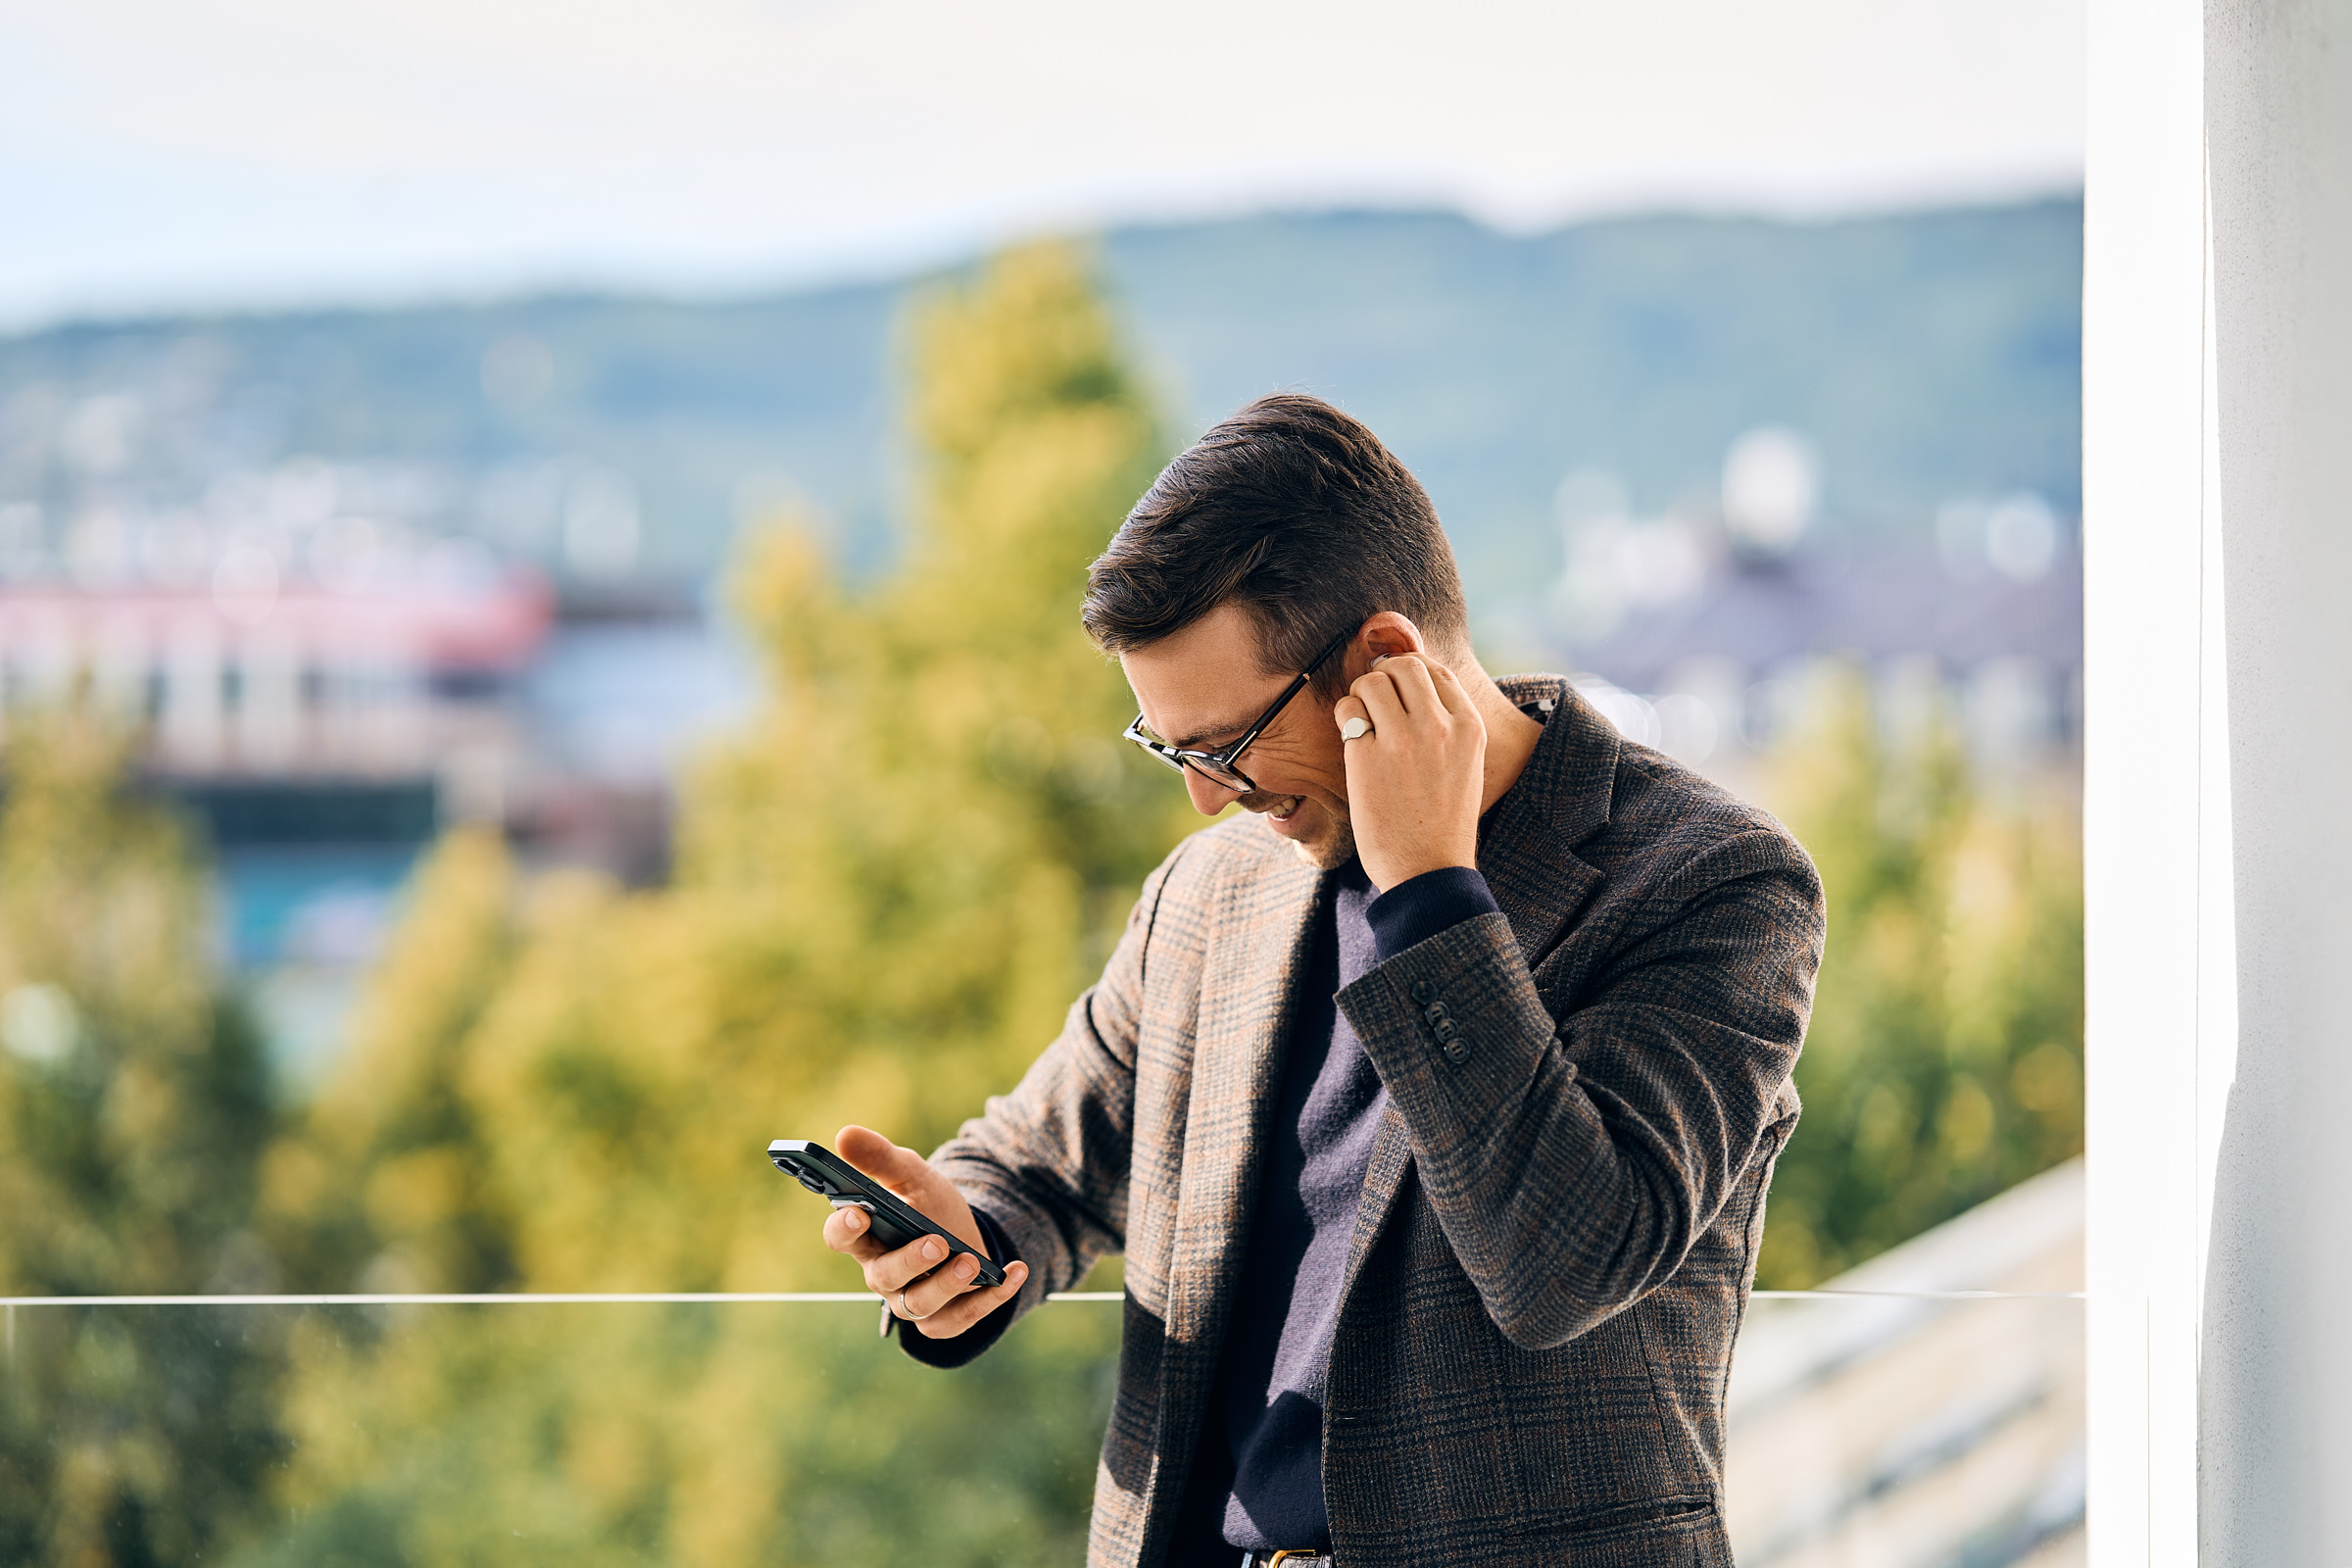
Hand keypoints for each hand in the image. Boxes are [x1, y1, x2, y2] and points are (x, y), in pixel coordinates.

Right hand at [822, 1124, 1029, 1337]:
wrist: (966, 1234)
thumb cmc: (928, 1205)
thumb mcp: (911, 1175)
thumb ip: (881, 1158)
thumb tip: (845, 1134)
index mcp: (866, 1238)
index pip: (841, 1238)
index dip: (844, 1228)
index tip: (858, 1210)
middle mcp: (883, 1275)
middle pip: (884, 1276)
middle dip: (910, 1261)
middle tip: (936, 1241)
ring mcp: (912, 1302)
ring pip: (920, 1305)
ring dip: (946, 1284)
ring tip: (970, 1261)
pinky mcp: (944, 1321)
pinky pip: (962, 1319)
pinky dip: (990, 1298)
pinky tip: (1014, 1272)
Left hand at [1333, 654, 1485, 892]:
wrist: (1427, 869)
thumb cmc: (1444, 821)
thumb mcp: (1466, 765)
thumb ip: (1449, 725)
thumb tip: (1417, 687)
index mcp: (1469, 727)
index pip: (1436, 670)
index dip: (1411, 670)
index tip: (1399, 686)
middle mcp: (1438, 726)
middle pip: (1404, 666)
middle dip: (1384, 675)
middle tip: (1375, 699)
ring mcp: (1402, 740)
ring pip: (1372, 681)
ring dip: (1361, 694)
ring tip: (1363, 720)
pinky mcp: (1367, 756)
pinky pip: (1348, 711)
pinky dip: (1346, 717)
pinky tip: (1353, 739)